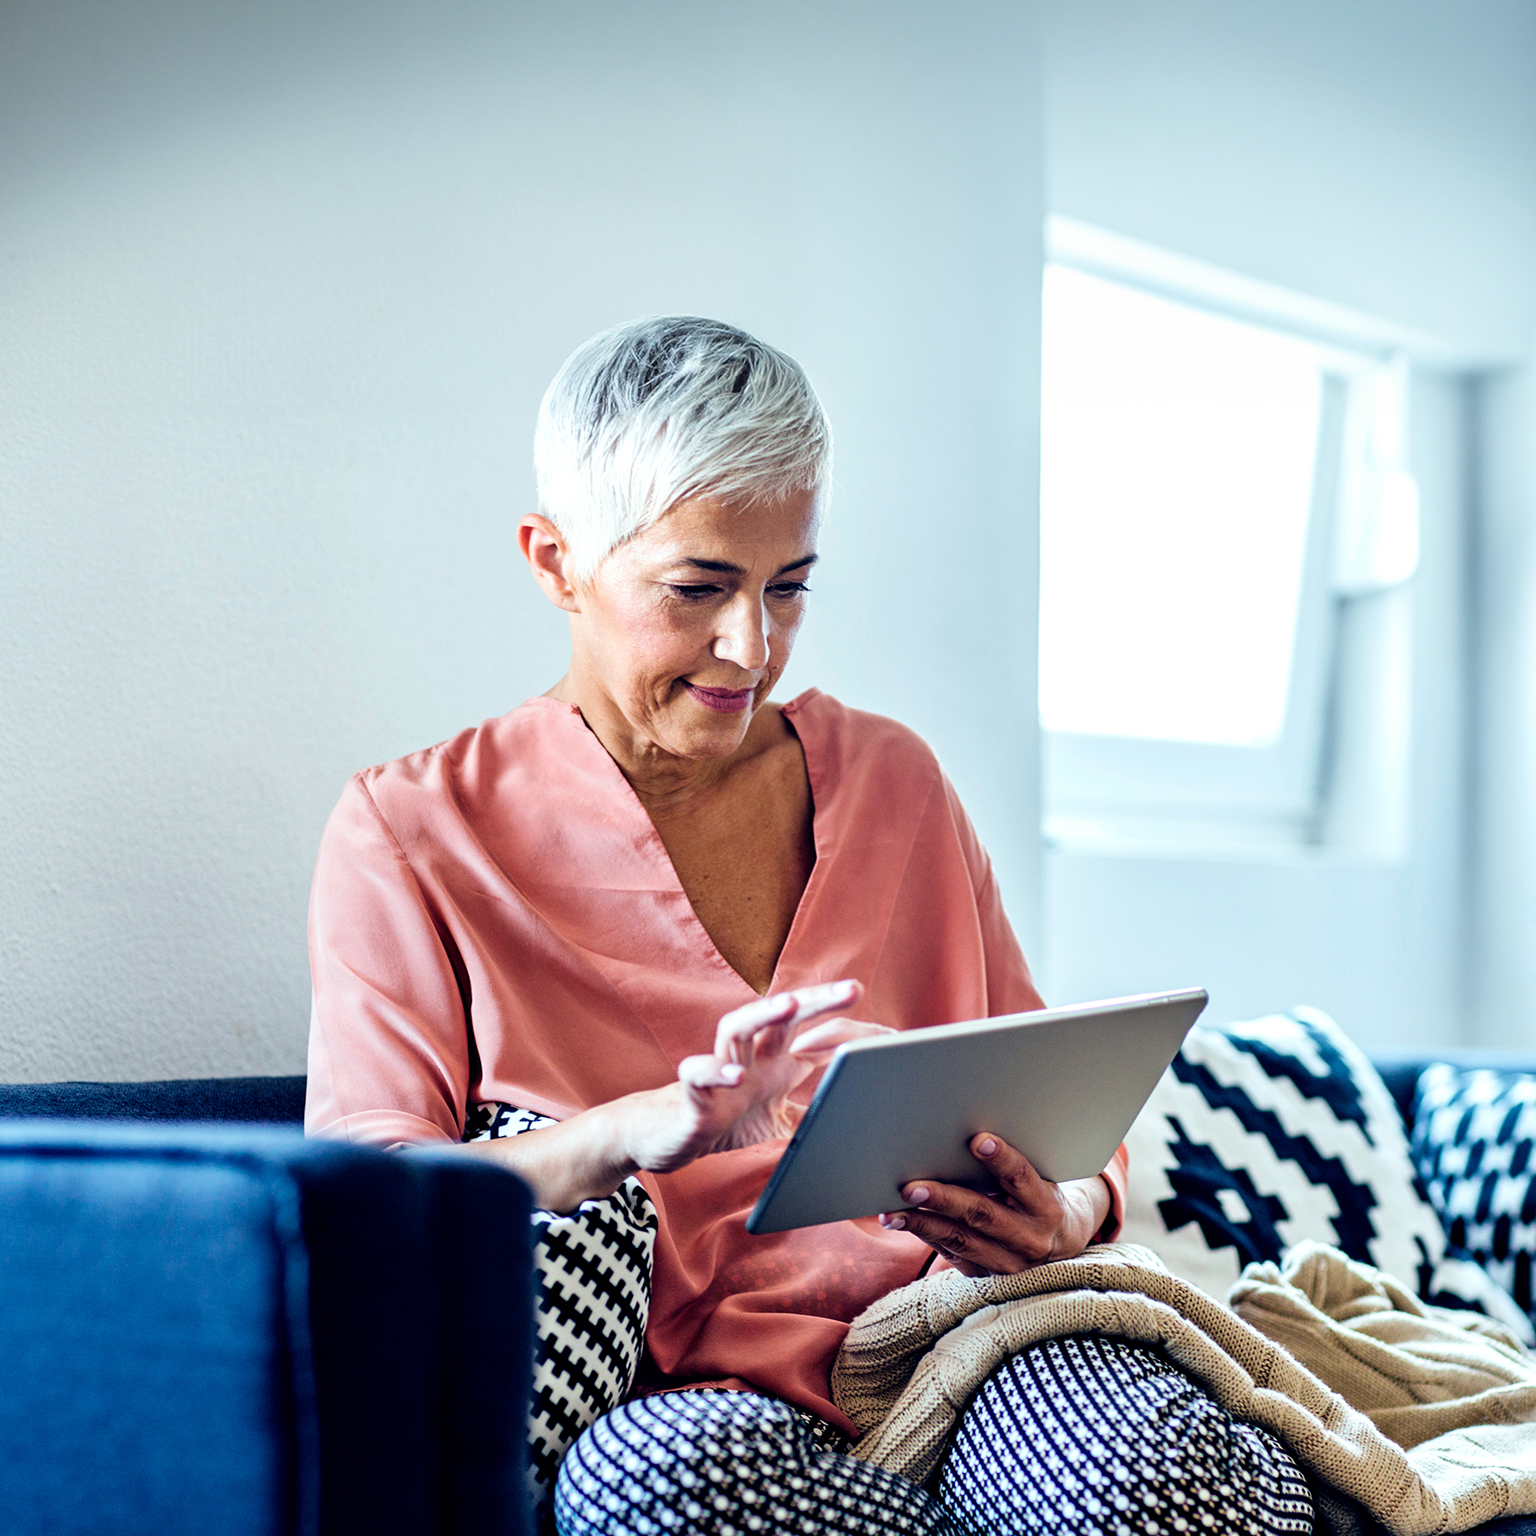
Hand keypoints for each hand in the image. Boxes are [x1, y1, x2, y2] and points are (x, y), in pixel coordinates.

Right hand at [620, 979, 892, 1173]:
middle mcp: (750, 1056)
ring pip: (737, 1027)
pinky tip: (734, 1075)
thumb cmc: (727, 1120)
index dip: (850, 1032)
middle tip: (853, 988)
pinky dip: (714, 1071)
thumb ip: (811, 1119)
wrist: (671, 1137)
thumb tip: (856, 1129)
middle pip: (782, 1016)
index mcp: (775, 1062)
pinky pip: (698, 1074)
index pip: (816, 1036)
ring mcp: (719, 1069)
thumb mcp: (779, 1123)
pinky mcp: (690, 1093)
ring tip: (788, 1004)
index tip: (890, 1035)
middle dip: (816, 1000)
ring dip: (762, 1014)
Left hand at [876, 1133, 1110, 1276]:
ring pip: (960, 1240)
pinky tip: (901, 1221)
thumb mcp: (1042, 1176)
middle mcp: (1030, 1238)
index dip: (1002, 1159)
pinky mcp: (988, 1276)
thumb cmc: (1042, 1194)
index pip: (1022, 1179)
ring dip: (922, 1224)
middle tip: (910, 1186)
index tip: (978, 1139)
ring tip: (890, 1212)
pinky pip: (952, 1254)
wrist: (1063, 1243)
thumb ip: (1012, 1164)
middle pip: (982, 1214)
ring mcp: (1009, 1262)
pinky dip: (925, 1236)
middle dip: (944, 1199)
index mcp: (1047, 1207)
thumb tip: (969, 1133)